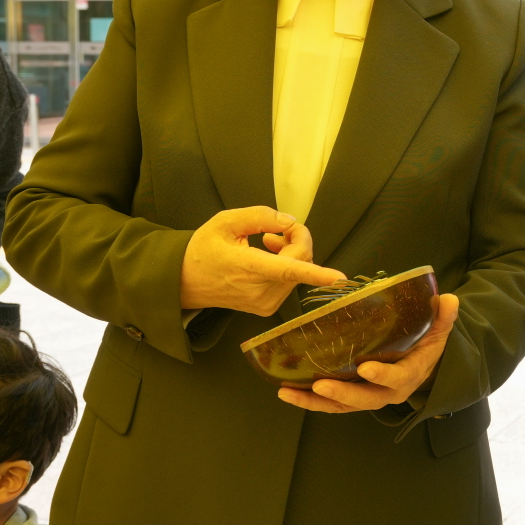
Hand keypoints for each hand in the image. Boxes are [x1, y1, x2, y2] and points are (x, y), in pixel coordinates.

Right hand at [179, 206, 346, 315]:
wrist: (184, 281)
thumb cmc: (203, 249)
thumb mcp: (226, 222)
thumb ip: (260, 217)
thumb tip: (289, 222)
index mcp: (249, 268)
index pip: (289, 270)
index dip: (318, 273)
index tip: (340, 278)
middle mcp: (260, 290)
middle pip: (301, 262)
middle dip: (297, 240)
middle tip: (275, 230)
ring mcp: (265, 303)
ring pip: (298, 272)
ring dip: (291, 253)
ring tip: (266, 242)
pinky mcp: (267, 308)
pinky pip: (290, 282)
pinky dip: (286, 267)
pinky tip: (267, 258)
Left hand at [279, 294, 459, 413]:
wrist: (423, 362)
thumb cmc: (427, 343)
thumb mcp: (439, 328)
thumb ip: (444, 316)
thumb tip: (449, 300)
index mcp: (410, 374)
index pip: (398, 379)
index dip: (382, 376)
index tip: (365, 369)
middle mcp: (389, 392)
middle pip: (365, 399)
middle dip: (342, 394)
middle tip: (320, 386)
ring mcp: (369, 396)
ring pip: (342, 405)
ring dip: (315, 402)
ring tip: (289, 393)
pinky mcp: (353, 396)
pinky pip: (331, 403)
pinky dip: (309, 400)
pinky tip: (287, 392)